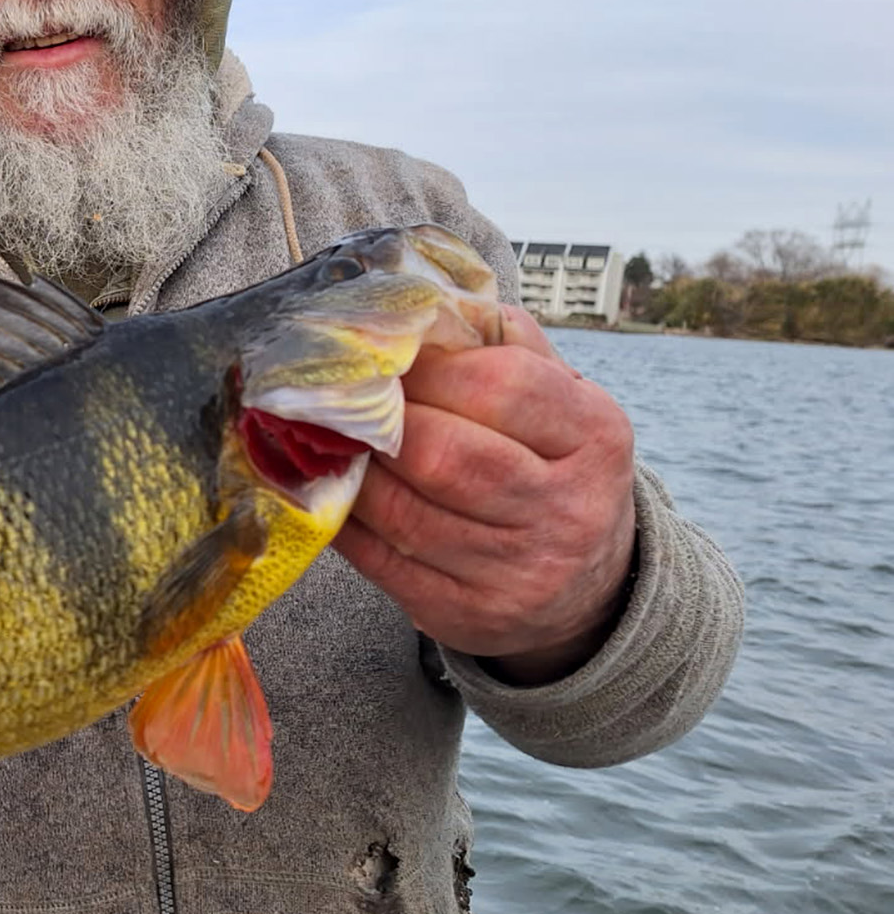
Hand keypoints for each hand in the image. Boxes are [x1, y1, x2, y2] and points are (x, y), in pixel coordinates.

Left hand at [331, 305, 636, 683]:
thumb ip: (504, 345)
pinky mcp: (467, 615)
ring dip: (347, 470)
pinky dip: (343, 521)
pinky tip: (324, 489)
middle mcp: (566, 509)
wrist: (587, 589)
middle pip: (445, 455)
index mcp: (595, 437)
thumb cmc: (552, 467)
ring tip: (317, 436)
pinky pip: (380, 562)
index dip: (428, 366)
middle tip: (334, 395)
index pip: (502, 386)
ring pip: (403, 512)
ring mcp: (517, 572)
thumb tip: (424, 297)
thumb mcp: (561, 402)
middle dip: (378, 421)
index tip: (383, 353)